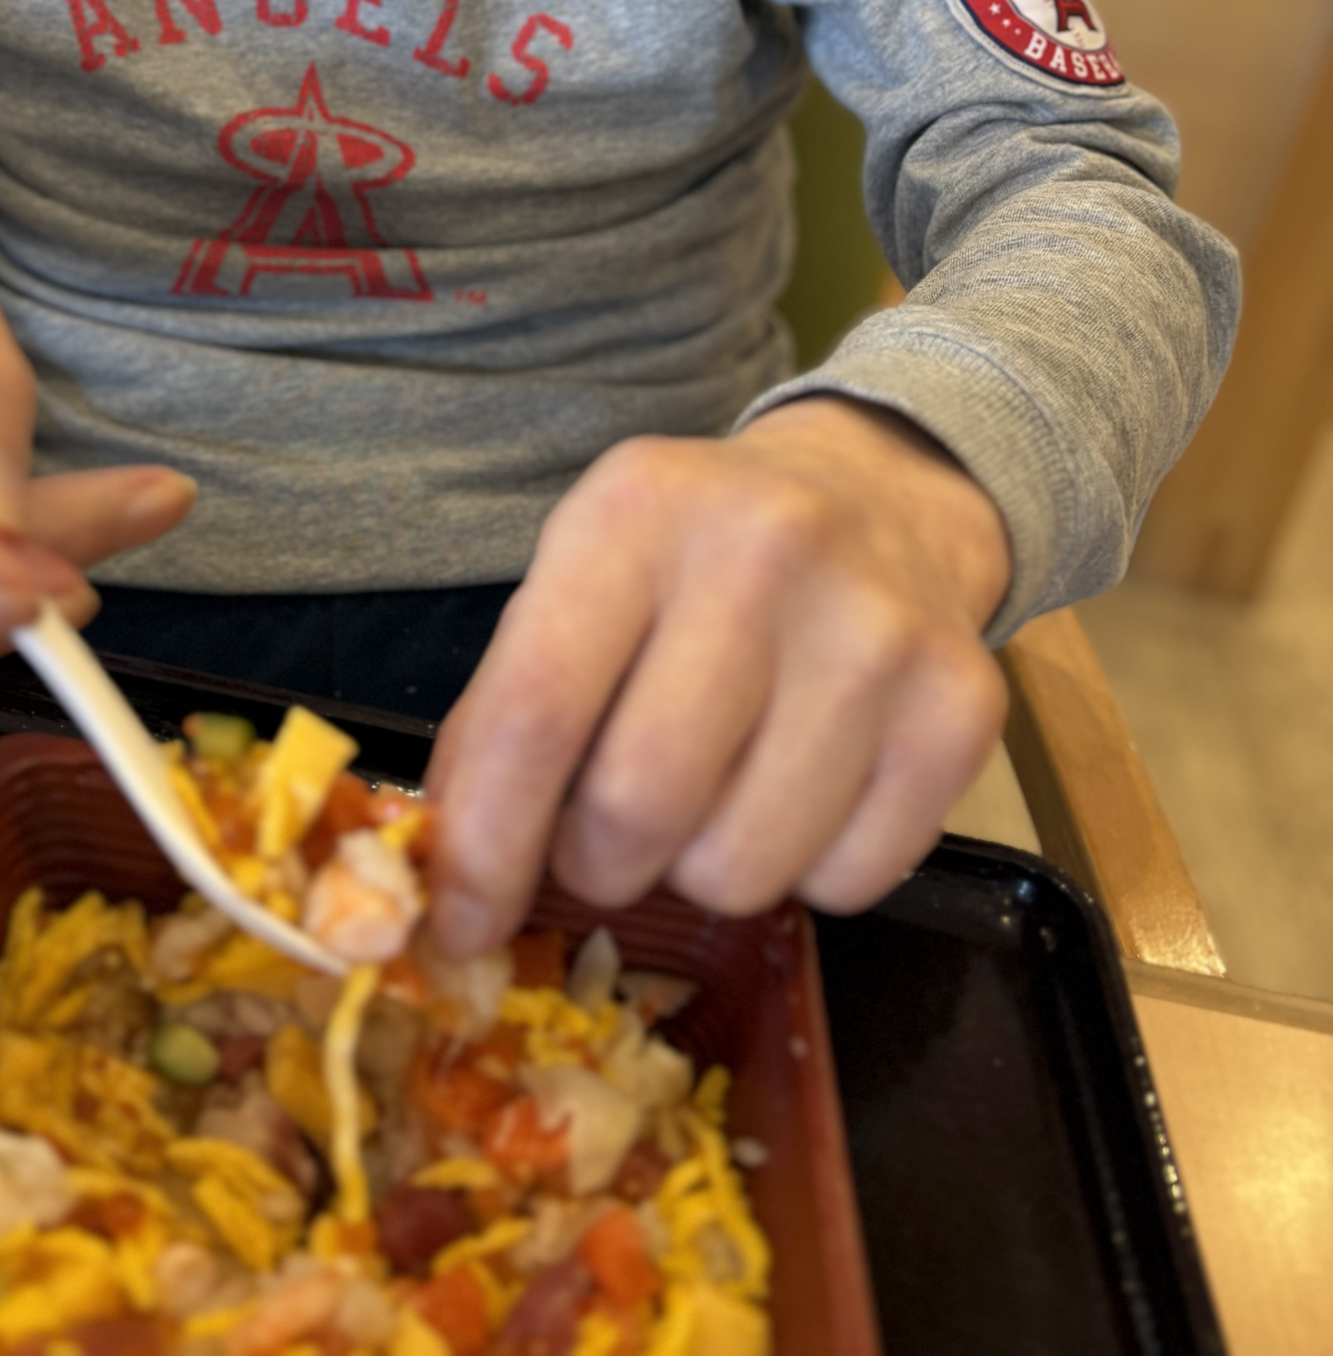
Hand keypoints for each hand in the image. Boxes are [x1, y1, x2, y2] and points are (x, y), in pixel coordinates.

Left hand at [425, 398, 1010, 946]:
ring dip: (701, 871)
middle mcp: (765, 551)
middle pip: (641, 805)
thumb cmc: (693, 560)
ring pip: (743, 867)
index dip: (488, 845)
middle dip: (596, 863)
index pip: (540, 711)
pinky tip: (802, 786)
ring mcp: (877, 629)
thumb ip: (506, 714)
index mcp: (638, 510)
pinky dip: (805, 872)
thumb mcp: (580, 580)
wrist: (877, 493)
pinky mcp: (963, 707)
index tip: (462, 924)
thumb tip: (454, 879)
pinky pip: (848, 884)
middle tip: (602, 839)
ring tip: (711, 795)